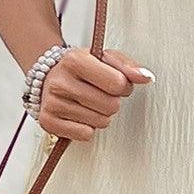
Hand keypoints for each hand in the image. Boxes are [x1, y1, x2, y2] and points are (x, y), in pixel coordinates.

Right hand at [37, 46, 153, 141]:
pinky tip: (79, 114)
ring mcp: (52, 103)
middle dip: (112, 101)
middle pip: (111, 106)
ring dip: (101, 115)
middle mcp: (60, 82)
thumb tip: (147, 77)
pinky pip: (86, 134)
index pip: (117, 83)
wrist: (47, 76)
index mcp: (75, 60)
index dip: (123, 86)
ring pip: (101, 122)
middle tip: (100, 93)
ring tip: (88, 102)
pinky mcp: (48, 122)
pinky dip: (87, 127)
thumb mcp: (104, 58)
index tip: (114, 82)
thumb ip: (128, 66)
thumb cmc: (81, 68)